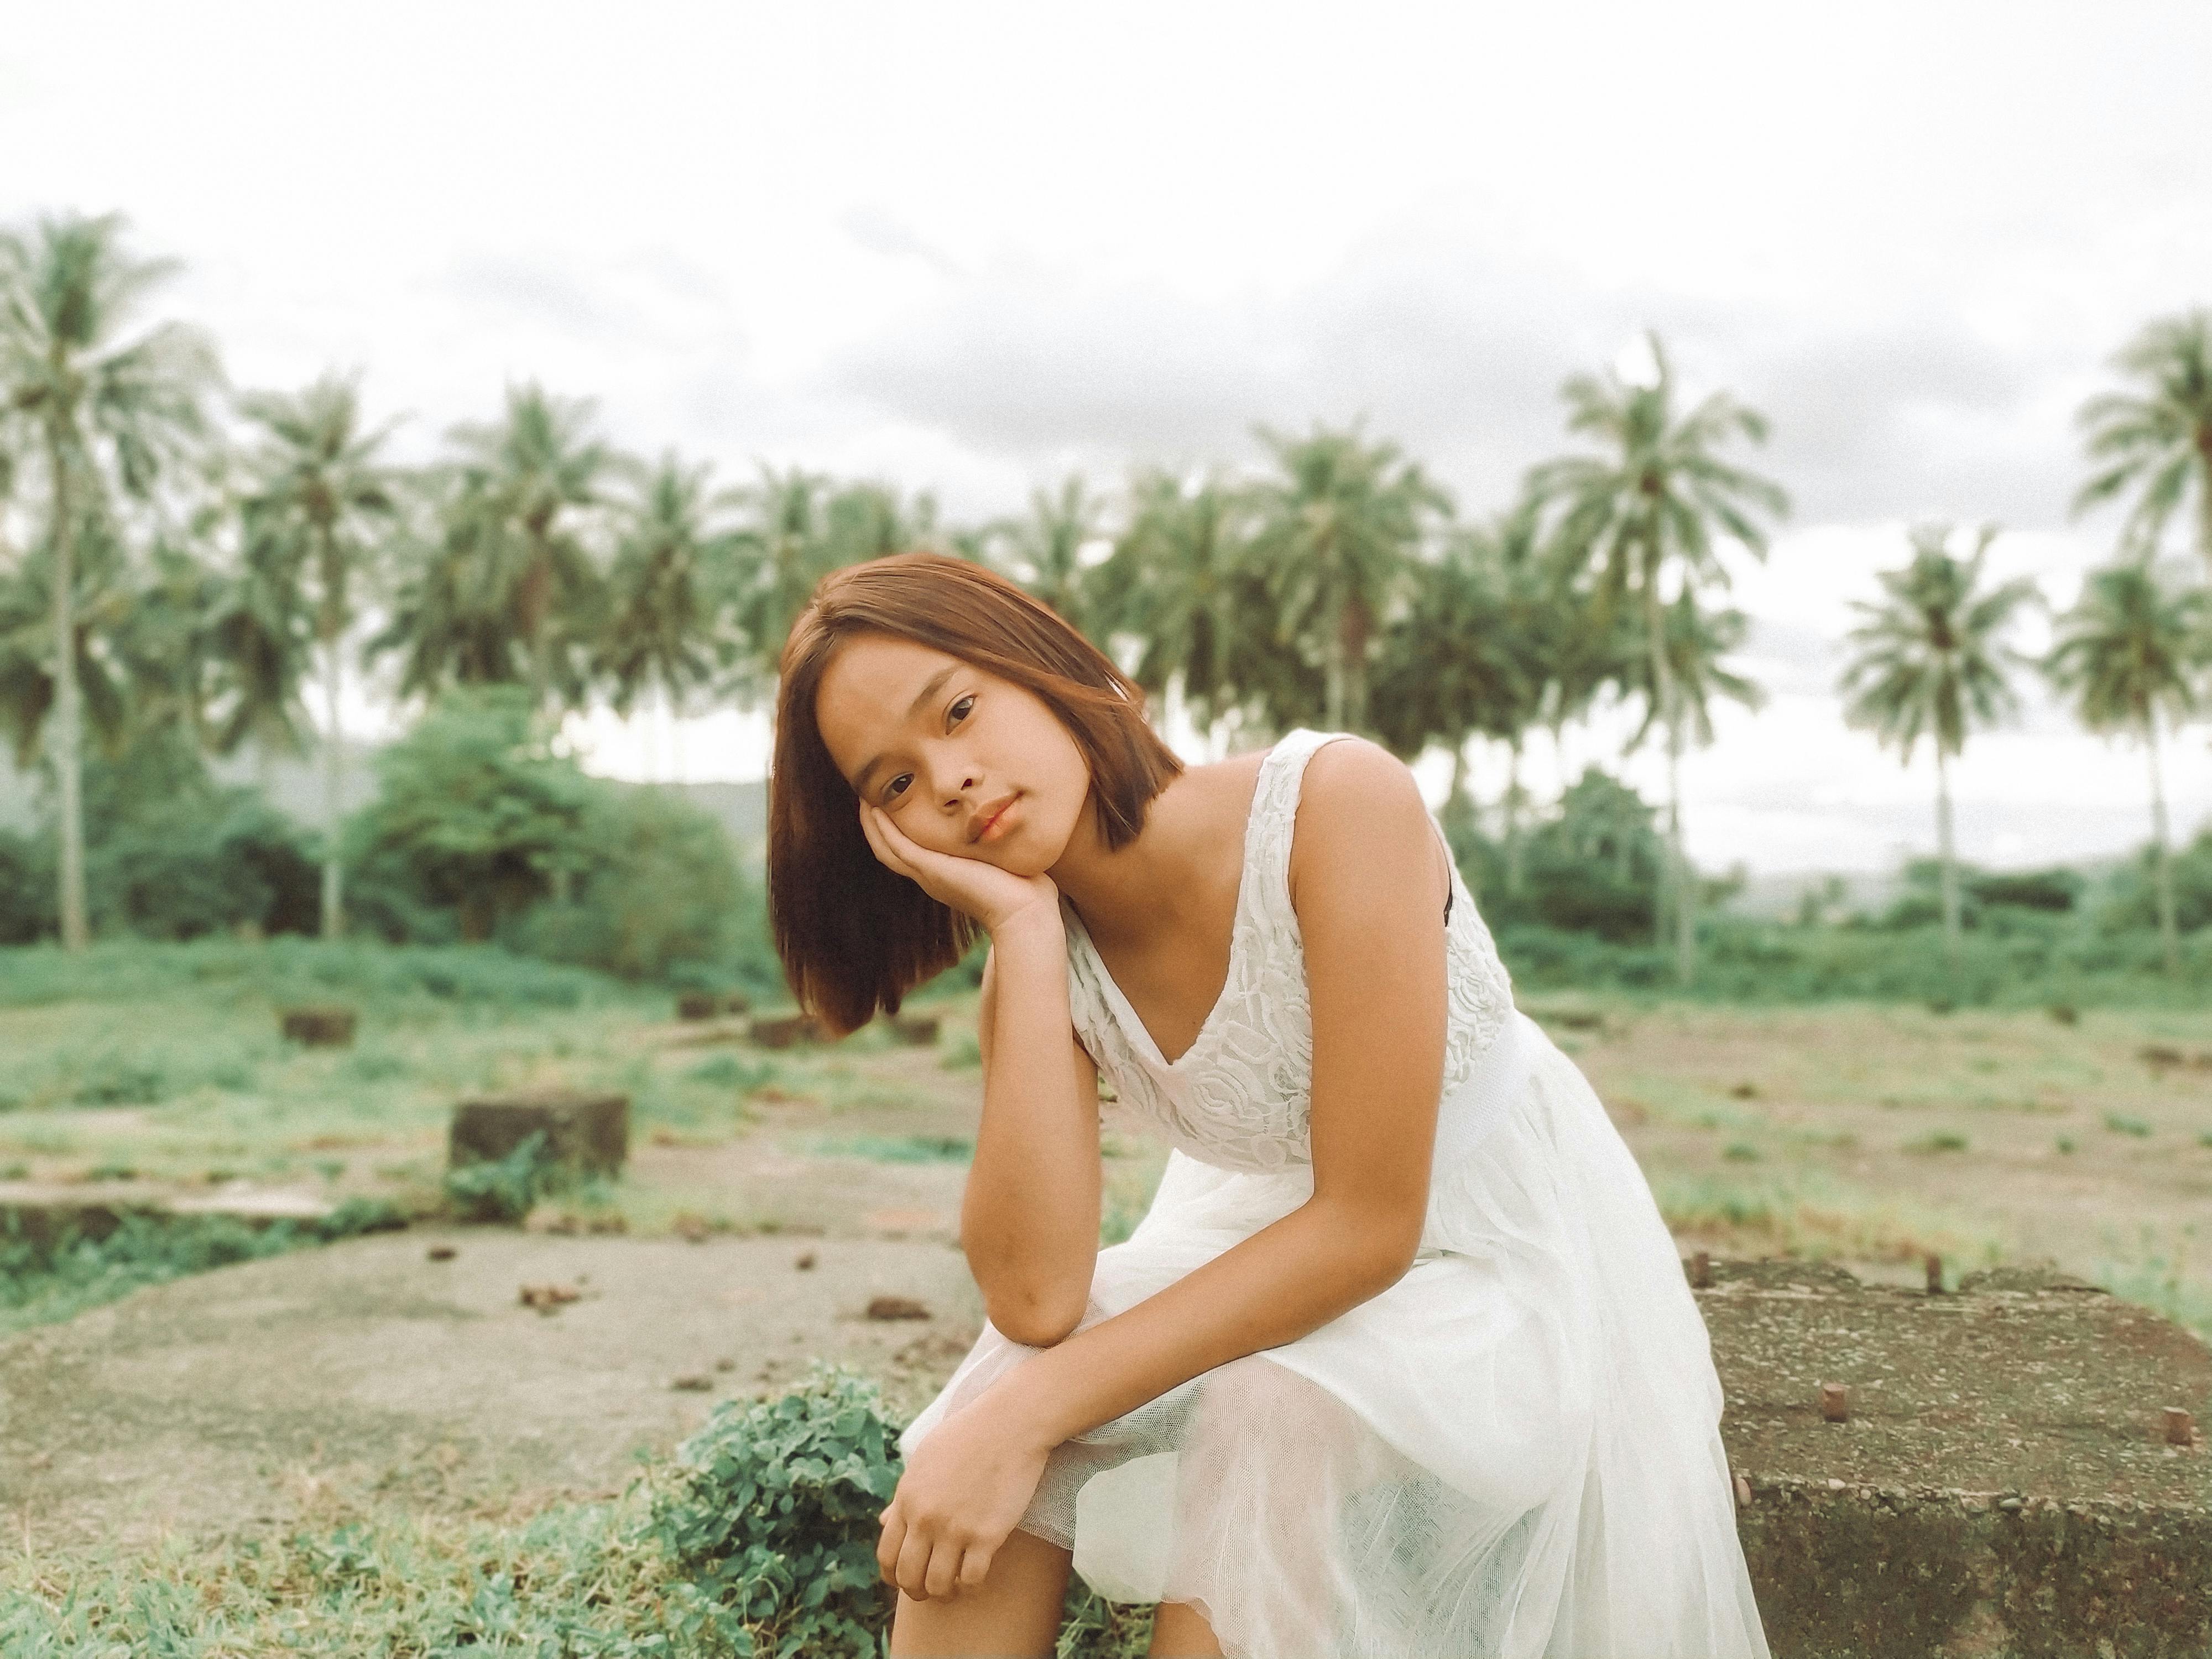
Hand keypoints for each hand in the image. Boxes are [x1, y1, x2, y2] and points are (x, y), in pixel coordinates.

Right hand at [859, 801, 1059, 936]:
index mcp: (944, 875)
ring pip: (885, 847)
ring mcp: (928, 874)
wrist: (1026, 912)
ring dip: (872, 824)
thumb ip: (998, 844)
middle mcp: (930, 876)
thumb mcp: (1003, 859)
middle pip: (888, 849)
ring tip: (863, 798)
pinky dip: (881, 829)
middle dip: (875, 825)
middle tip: (866, 797)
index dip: (895, 830)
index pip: (909, 851)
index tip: (890, 804)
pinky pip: (896, 846)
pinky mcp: (931, 869)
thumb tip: (1012, 824)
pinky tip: (874, 809)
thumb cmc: (1025, 888)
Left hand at [877, 1392, 1052, 1602]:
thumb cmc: (968, 1436)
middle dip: (916, 1591)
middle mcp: (926, 1517)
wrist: (1010, 1423)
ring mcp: (956, 1528)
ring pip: (938, 1585)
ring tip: (954, 1587)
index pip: (886, 1554)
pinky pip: (971, 1580)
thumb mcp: (925, 1459)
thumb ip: (904, 1495)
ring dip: (943, 1593)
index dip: (893, 1575)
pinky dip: (971, 1586)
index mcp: (907, 1498)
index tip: (905, 1579)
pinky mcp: (987, 1535)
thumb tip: (882, 1522)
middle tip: (930, 1590)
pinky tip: (977, 1576)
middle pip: (908, 1576)